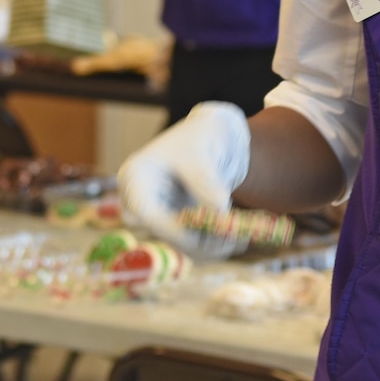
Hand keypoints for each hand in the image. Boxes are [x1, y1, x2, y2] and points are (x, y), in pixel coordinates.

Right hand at [118, 102, 253, 251]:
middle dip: (199, 241)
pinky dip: (216, 243)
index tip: (209, 233)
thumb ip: (207, 183)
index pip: (146, 213)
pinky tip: (239, 238)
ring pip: (182, 244)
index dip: (176, 230)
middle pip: (164, 234)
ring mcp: (161, 213)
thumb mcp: (202, 153)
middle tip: (234, 238)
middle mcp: (142, 199)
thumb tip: (218, 214)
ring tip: (243, 236)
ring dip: (213, 246)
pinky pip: (195, 243)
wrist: (217, 135)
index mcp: (136, 177)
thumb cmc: (203, 134)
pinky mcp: (179, 223)